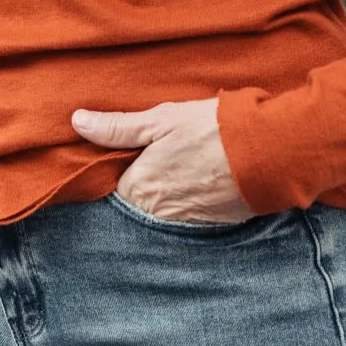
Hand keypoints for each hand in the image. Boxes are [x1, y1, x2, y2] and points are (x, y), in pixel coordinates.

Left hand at [71, 97, 257, 222]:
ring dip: (164, 195)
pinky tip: (197, 181)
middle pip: (136, 204)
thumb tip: (77, 121)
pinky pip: (187, 217)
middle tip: (154, 161)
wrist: (267, 152)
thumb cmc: (212, 129)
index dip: (115, 170)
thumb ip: (118, 126)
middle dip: (140, 186)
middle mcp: (158, 214)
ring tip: (177, 169)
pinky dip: (188, 201)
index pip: (111, 187)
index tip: (121, 156)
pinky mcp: (211, 226)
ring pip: (161, 212)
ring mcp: (186, 223)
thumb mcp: (162, 119)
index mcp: (140, 187)